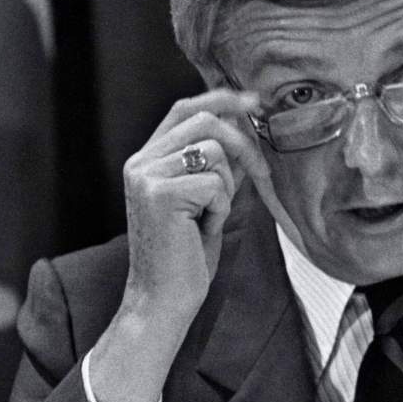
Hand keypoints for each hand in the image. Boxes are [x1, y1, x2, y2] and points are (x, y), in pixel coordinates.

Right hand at [89, 90, 269, 401]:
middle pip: (203, 120)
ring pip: (213, 151)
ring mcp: (146, 176)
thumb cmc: (185, 257)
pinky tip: (204, 230)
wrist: (163, 301)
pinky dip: (222, 208)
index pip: (183, 109)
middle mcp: (139, 162)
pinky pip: (215, 183)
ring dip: (229, 186)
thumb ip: (220, 165)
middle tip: (263, 174)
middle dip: (242, 143)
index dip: (221, 99)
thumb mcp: (207, 202)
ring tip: (212, 217)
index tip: (255, 102)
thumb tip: (247, 130)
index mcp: (146, 161)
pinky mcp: (159, 194)